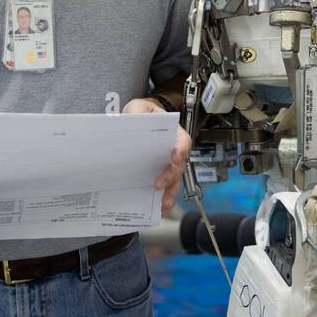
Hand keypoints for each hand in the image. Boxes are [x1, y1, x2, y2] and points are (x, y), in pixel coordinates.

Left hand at [122, 97, 189, 215]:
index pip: (182, 141)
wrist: (137, 122)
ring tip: (163, 205)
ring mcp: (167, 164)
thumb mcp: (138, 108)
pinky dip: (162, 198)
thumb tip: (134, 122)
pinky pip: (164, 187)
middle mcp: (174, 150)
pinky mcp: (158, 173)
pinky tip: (157, 208)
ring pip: (175, 180)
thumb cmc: (142, 114)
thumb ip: (138, 112)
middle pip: (179, 165)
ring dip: (171, 193)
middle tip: (159, 185)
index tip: (174, 158)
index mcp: (173, 133)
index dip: (181, 150)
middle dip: (172, 177)